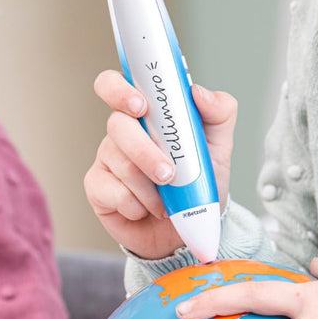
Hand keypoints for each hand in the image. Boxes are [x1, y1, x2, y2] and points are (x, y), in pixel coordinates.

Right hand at [83, 69, 236, 259]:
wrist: (189, 232)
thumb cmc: (198, 186)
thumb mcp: (219, 148)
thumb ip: (219, 112)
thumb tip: (199, 92)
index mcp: (147, 115)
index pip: (118, 86)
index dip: (121, 90)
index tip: (141, 105)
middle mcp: (123, 132)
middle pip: (117, 125)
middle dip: (145, 151)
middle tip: (168, 173)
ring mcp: (107, 159)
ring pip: (120, 162)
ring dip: (150, 188)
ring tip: (167, 200)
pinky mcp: (97, 188)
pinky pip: (112, 191)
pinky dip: (136, 205)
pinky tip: (146, 210)